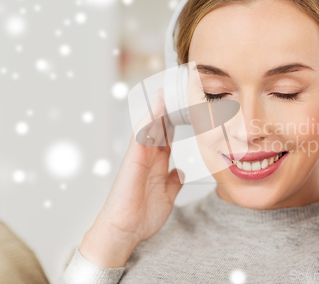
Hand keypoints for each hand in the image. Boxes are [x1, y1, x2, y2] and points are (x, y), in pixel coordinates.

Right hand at [80, 88, 183, 267]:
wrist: (125, 231)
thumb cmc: (142, 216)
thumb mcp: (167, 196)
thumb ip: (173, 182)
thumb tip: (180, 172)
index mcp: (157, 164)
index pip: (168, 138)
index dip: (177, 123)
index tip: (188, 108)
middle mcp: (148, 158)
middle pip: (159, 128)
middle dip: (168, 110)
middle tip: (177, 91)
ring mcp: (139, 158)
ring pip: (148, 128)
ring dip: (157, 110)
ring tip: (165, 92)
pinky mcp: (132, 161)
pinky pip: (140, 137)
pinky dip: (147, 122)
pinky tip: (156, 109)